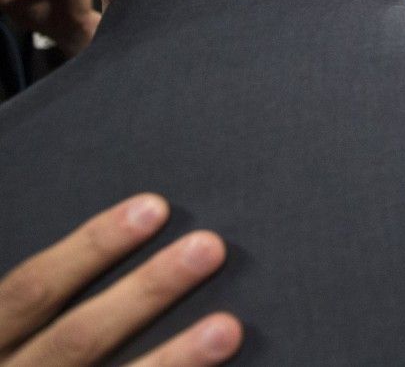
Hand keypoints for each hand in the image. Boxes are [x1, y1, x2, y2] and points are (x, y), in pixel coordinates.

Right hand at [0, 194, 241, 364]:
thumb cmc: (6, 366)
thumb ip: (27, 307)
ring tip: (228, 328)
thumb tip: (129, 225)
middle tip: (209, 247)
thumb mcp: (0, 338)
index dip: (92, 247)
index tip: (153, 207)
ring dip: (172, 361)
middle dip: (147, 291)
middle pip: (78, 338)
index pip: (32, 289)